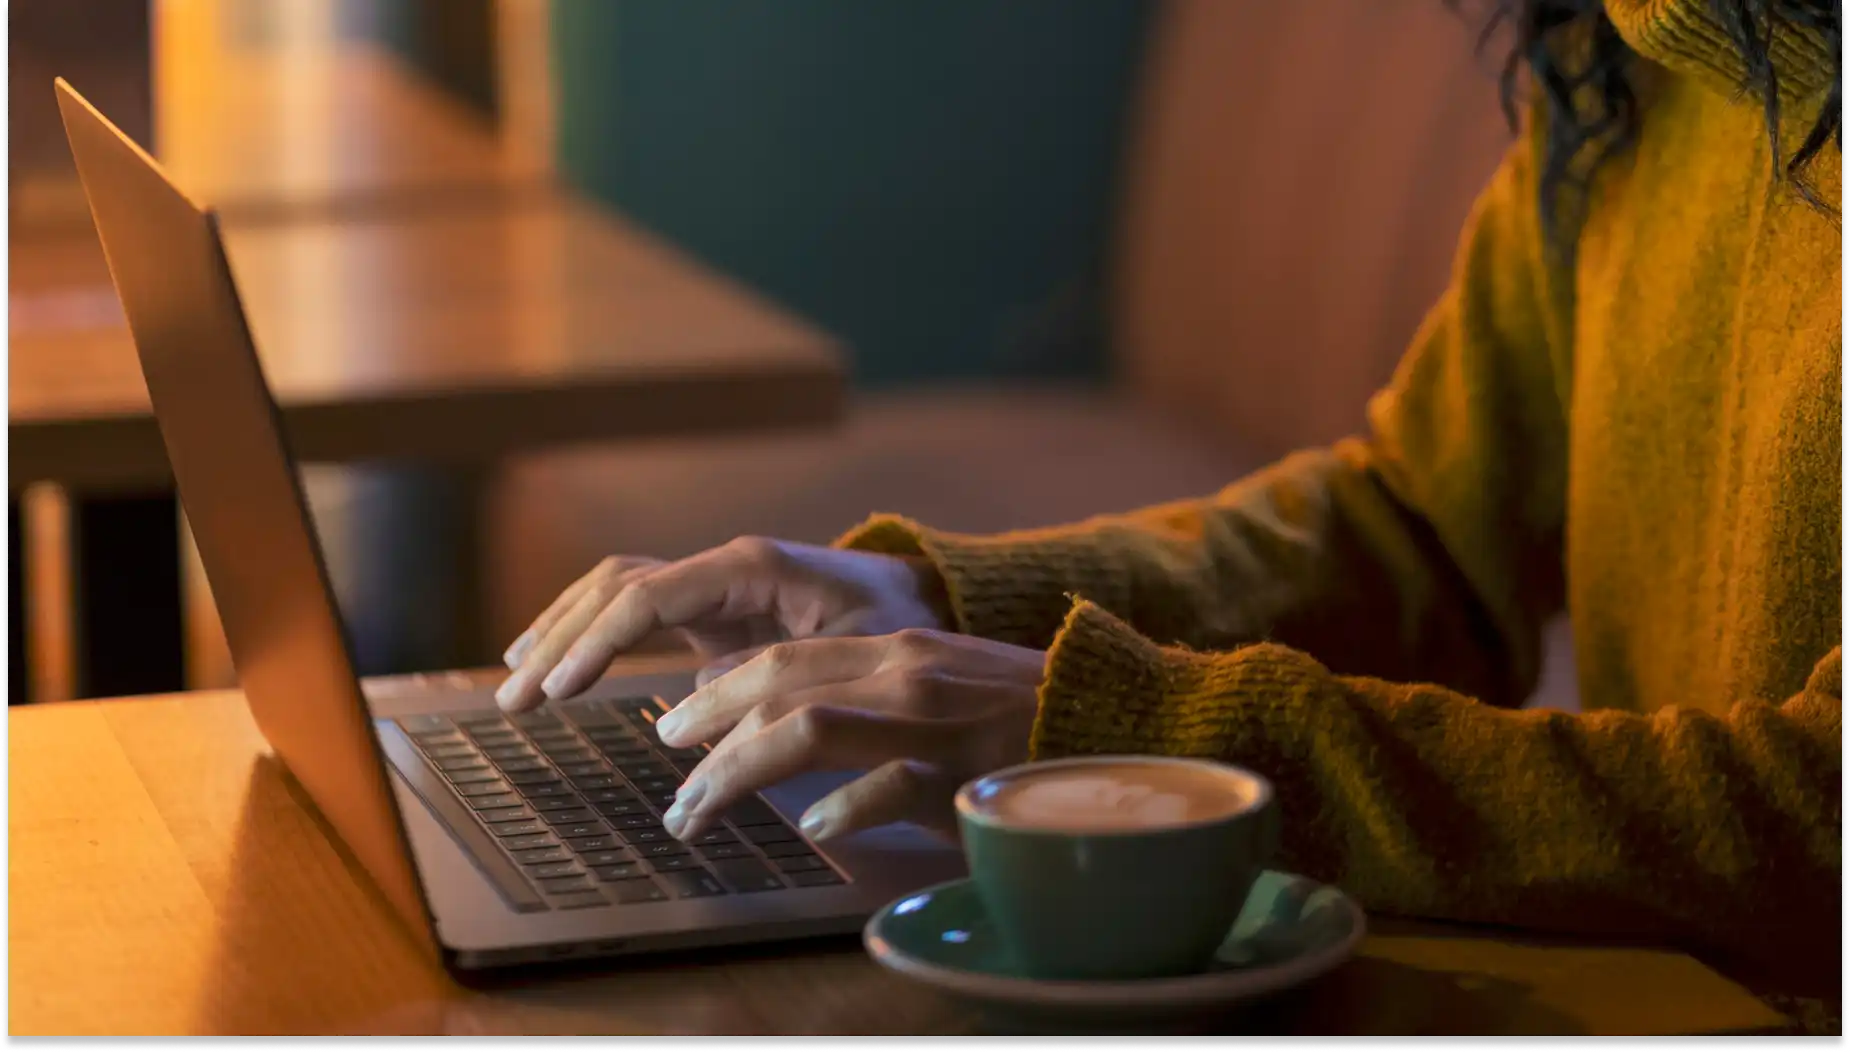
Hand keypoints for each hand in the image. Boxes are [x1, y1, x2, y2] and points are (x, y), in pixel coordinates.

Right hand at [497, 538, 948, 711]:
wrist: (927, 605)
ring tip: (514, 682)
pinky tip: (554, 666)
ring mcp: (712, 586)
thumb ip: (782, 677)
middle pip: (615, 588)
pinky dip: (588, 633)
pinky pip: (632, 612)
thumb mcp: (858, 655)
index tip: (559, 690)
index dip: (595, 642)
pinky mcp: (711, 613)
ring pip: (614, 592)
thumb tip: (697, 707)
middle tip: (515, 699)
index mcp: (751, 568)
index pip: (648, 597)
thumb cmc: (903, 630)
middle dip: (560, 639)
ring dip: (561, 633)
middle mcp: (721, 567)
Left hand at [652, 628, 1045, 842]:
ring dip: (737, 772)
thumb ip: (861, 692)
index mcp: (895, 650)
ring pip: (810, 727)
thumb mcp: (936, 686)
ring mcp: (937, 721)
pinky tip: (817, 827)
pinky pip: (894, 783)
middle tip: (668, 786)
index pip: (781, 657)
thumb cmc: (1018, 719)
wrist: (1120, 721)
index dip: (714, 693)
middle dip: (704, 734)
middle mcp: (905, 672)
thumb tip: (771, 714)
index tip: (672, 732)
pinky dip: (846, 804)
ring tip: (699, 814)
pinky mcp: (971, 772)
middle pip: (776, 685)